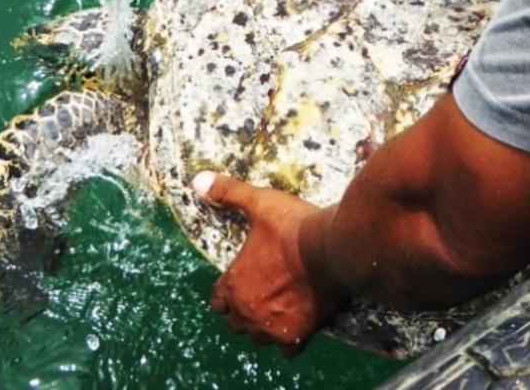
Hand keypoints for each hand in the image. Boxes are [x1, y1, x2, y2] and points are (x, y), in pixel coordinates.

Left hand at [193, 171, 347, 354]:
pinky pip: (286, 350)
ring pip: (258, 337)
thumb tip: (198, 180)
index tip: (242, 284)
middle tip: (263, 295)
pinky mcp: (296, 333)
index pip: (218, 301)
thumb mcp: (260, 204)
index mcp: (234, 283)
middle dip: (245, 310)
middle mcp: (247, 309)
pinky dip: (290, 340)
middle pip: (236, 322)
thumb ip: (229, 193)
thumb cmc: (293, 226)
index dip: (228, 293)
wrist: (331, 248)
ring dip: (264, 326)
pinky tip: (298, 325)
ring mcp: (270, 325)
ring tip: (278, 311)